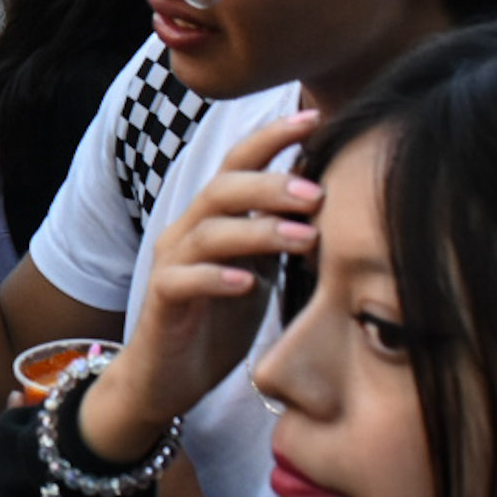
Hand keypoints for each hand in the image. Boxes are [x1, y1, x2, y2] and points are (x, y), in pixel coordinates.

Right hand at [84, 111, 321, 462]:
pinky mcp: (161, 301)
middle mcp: (187, 230)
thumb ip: (282, 237)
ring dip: (258, 230)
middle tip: (317, 193)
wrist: (167, 377)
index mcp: (214, 218)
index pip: (240, 163)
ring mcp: (171, 264)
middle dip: (270, 184)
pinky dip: (217, 277)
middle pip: (223, 188)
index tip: (316, 119)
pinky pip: (185, 280)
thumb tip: (335, 203)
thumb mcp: (261, 271)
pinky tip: (249, 283)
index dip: (273, 138)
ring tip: (302, 238)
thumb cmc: (219, 320)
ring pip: (209, 230)